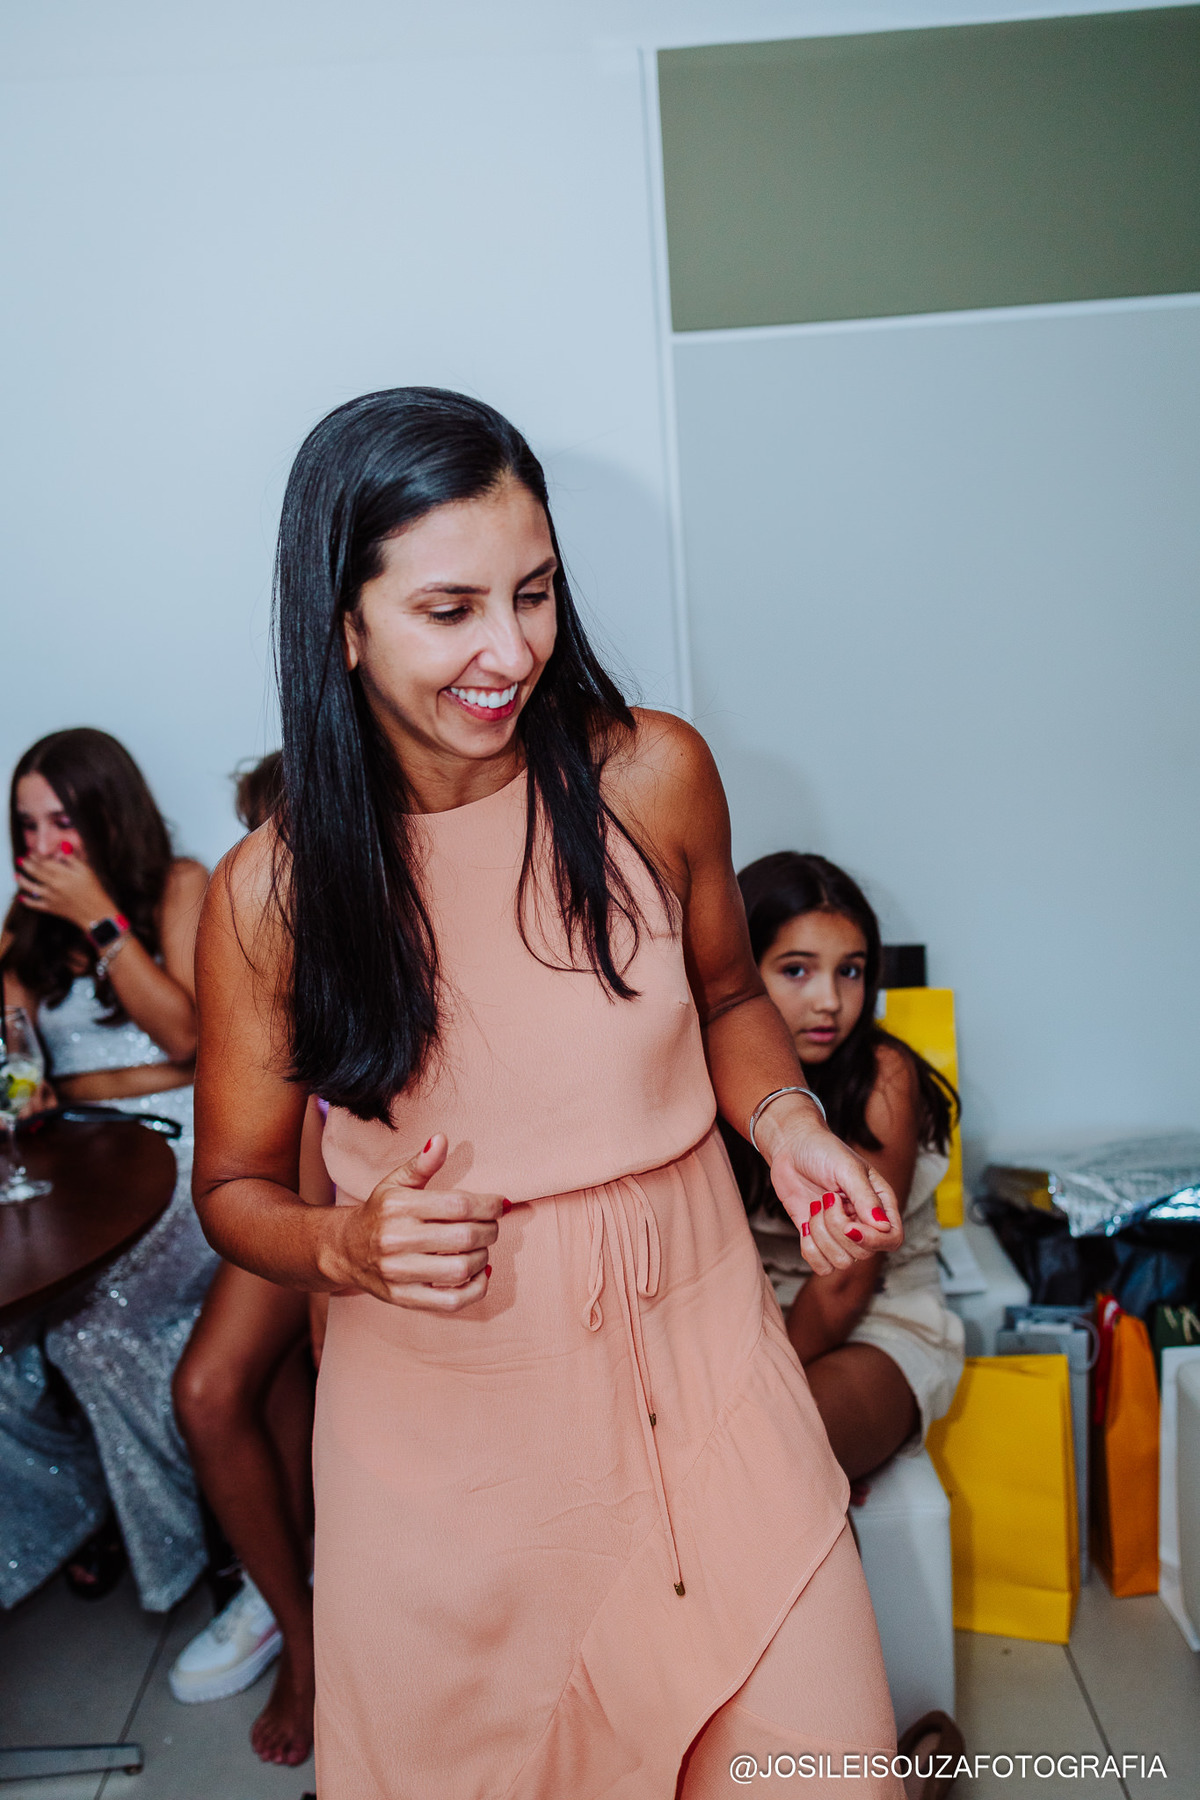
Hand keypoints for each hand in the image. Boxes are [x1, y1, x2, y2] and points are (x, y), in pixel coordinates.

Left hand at [15, 846, 115, 933]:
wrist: (96, 913)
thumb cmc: (94, 891)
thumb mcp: (87, 871)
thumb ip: (73, 858)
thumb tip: (63, 847)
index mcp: (63, 874)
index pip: (45, 861)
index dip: (37, 856)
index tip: (32, 852)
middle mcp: (54, 885)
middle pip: (35, 872)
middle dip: (27, 864)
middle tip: (22, 859)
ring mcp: (50, 897)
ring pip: (30, 887)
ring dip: (22, 880)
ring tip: (17, 875)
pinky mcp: (51, 908)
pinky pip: (34, 904)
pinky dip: (27, 901)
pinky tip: (22, 897)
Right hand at [320, 1133, 504, 1309]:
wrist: (344, 1250)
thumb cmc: (380, 1213)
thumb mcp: (395, 1183)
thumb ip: (421, 1164)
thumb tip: (441, 1139)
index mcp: (398, 1206)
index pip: (458, 1205)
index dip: (488, 1205)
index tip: (500, 1204)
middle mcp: (396, 1240)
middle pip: (464, 1237)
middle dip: (489, 1230)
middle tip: (492, 1226)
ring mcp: (399, 1272)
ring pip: (460, 1269)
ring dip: (483, 1257)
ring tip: (481, 1247)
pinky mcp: (404, 1298)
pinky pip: (451, 1301)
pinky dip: (476, 1289)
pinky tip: (480, 1273)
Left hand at [753, 1094, 903, 1276]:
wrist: (791, 1147)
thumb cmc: (823, 1151)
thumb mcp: (847, 1168)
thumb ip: (865, 1198)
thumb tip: (883, 1227)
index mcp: (880, 1204)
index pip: (892, 1239)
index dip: (873, 1241)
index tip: (849, 1225)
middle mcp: (863, 1223)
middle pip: (863, 1253)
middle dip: (837, 1229)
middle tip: (827, 1198)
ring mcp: (840, 1234)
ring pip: (841, 1262)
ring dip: (821, 1235)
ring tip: (816, 1206)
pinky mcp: (818, 1239)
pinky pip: (821, 1266)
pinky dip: (810, 1249)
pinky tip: (805, 1225)